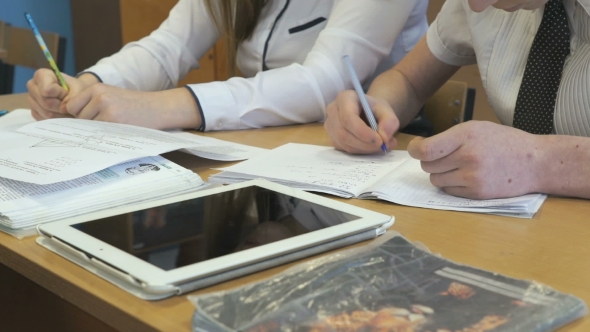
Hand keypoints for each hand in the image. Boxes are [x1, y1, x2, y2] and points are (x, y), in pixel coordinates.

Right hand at [26, 69, 95, 120]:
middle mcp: (32, 86)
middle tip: (70, 104)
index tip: (67, 92)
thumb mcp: (79, 89)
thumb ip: (72, 97)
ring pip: (46, 113)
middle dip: (61, 106)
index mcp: (41, 75)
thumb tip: (63, 109)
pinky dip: (56, 120)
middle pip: (46, 103)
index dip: (60, 94)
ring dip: (61, 115)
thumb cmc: (76, 89)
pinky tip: (62, 115)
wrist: (76, 95)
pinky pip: (45, 120)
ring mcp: (31, 100)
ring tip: (68, 110)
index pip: (47, 90)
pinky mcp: (34, 112)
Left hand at [62, 84, 201, 129]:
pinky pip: (99, 132)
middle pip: (78, 117)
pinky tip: (119, 129)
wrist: (157, 107)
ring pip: (88, 126)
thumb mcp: (111, 95)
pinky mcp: (114, 121)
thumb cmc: (134, 104)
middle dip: (88, 123)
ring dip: (98, 129)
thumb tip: (68, 115)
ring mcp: (106, 109)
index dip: (79, 115)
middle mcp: (99, 96)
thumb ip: (92, 101)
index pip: (72, 106)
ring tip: (115, 124)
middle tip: (108, 122)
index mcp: (96, 88)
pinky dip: (106, 134)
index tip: (91, 118)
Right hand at [324, 90, 398, 153]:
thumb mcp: (387, 111)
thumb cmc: (375, 110)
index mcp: (344, 98)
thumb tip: (384, 137)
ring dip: (363, 149)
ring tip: (380, 146)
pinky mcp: (332, 138)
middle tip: (382, 146)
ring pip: (343, 143)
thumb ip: (390, 122)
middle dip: (364, 144)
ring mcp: (329, 125)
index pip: (348, 117)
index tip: (379, 141)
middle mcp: (332, 110)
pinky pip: (344, 149)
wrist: (369, 113)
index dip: (362, 132)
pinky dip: (359, 151)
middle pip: (343, 133)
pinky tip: (370, 147)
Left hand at [407, 121, 540, 198]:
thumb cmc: (503, 142)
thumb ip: (449, 137)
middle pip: (427, 166)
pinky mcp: (476, 194)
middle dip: (431, 162)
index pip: (426, 150)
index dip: (415, 150)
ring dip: (441, 175)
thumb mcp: (476, 128)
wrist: (534, 163)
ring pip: (435, 180)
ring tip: (458, 167)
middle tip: (445, 157)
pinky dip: (452, 185)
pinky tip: (467, 177)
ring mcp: (472, 177)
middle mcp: (468, 157)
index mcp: (466, 136)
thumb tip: (418, 149)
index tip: (416, 149)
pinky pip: (448, 191)